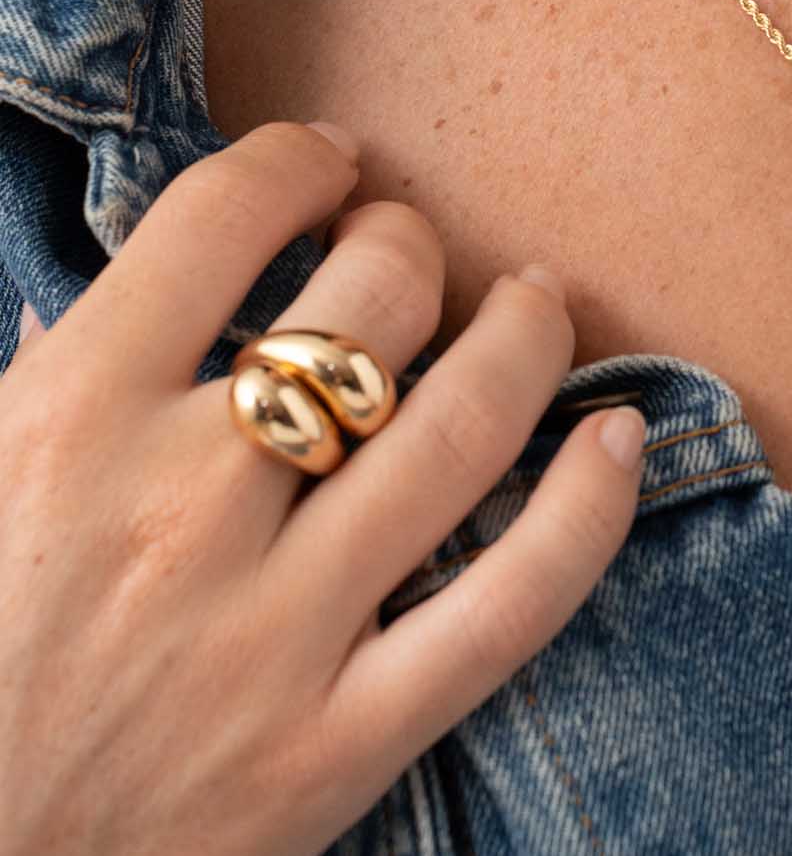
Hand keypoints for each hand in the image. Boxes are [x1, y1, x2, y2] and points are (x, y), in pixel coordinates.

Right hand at [0, 121, 643, 855]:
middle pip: (369, 301)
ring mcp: (272, 631)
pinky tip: (619, 438)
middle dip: (405, 240)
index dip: (296, 161)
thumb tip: (132, 288)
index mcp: (67, 422)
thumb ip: (52, 374)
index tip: (325, 163)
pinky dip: (588, 512)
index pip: (223, 217)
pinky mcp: (337, 746)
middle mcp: (181, 508)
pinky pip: (507, 606)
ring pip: (461, 427)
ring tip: (533, 301)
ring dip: (524, 336)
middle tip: (403, 246)